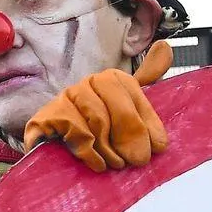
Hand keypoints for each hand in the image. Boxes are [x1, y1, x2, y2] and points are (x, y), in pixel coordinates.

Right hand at [23, 39, 171, 170]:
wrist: (57, 146)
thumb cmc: (97, 130)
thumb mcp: (126, 105)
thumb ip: (146, 78)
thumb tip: (164, 47)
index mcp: (110, 78)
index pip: (134, 92)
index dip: (148, 121)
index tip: (158, 146)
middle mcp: (87, 83)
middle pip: (116, 106)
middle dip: (130, 136)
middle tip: (139, 160)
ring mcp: (64, 98)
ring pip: (97, 121)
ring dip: (111, 148)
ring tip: (116, 164)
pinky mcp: (46, 117)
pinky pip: (75, 132)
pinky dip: (90, 152)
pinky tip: (97, 164)